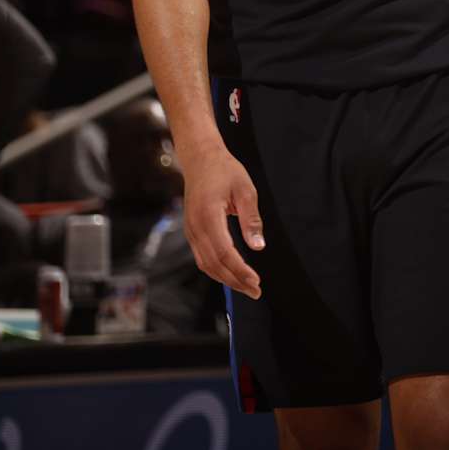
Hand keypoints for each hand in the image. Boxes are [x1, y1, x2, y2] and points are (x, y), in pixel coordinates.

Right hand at [180, 145, 264, 298]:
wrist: (201, 158)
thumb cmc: (225, 171)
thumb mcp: (246, 190)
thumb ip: (251, 220)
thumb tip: (258, 247)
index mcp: (208, 215)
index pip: (224, 252)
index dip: (240, 270)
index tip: (256, 281)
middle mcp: (195, 227)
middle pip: (214, 264)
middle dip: (235, 280)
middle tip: (255, 291)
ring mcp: (190, 230)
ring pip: (206, 264)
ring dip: (226, 278)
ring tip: (246, 287)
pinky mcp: (192, 231)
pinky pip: (202, 257)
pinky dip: (217, 269)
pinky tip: (232, 273)